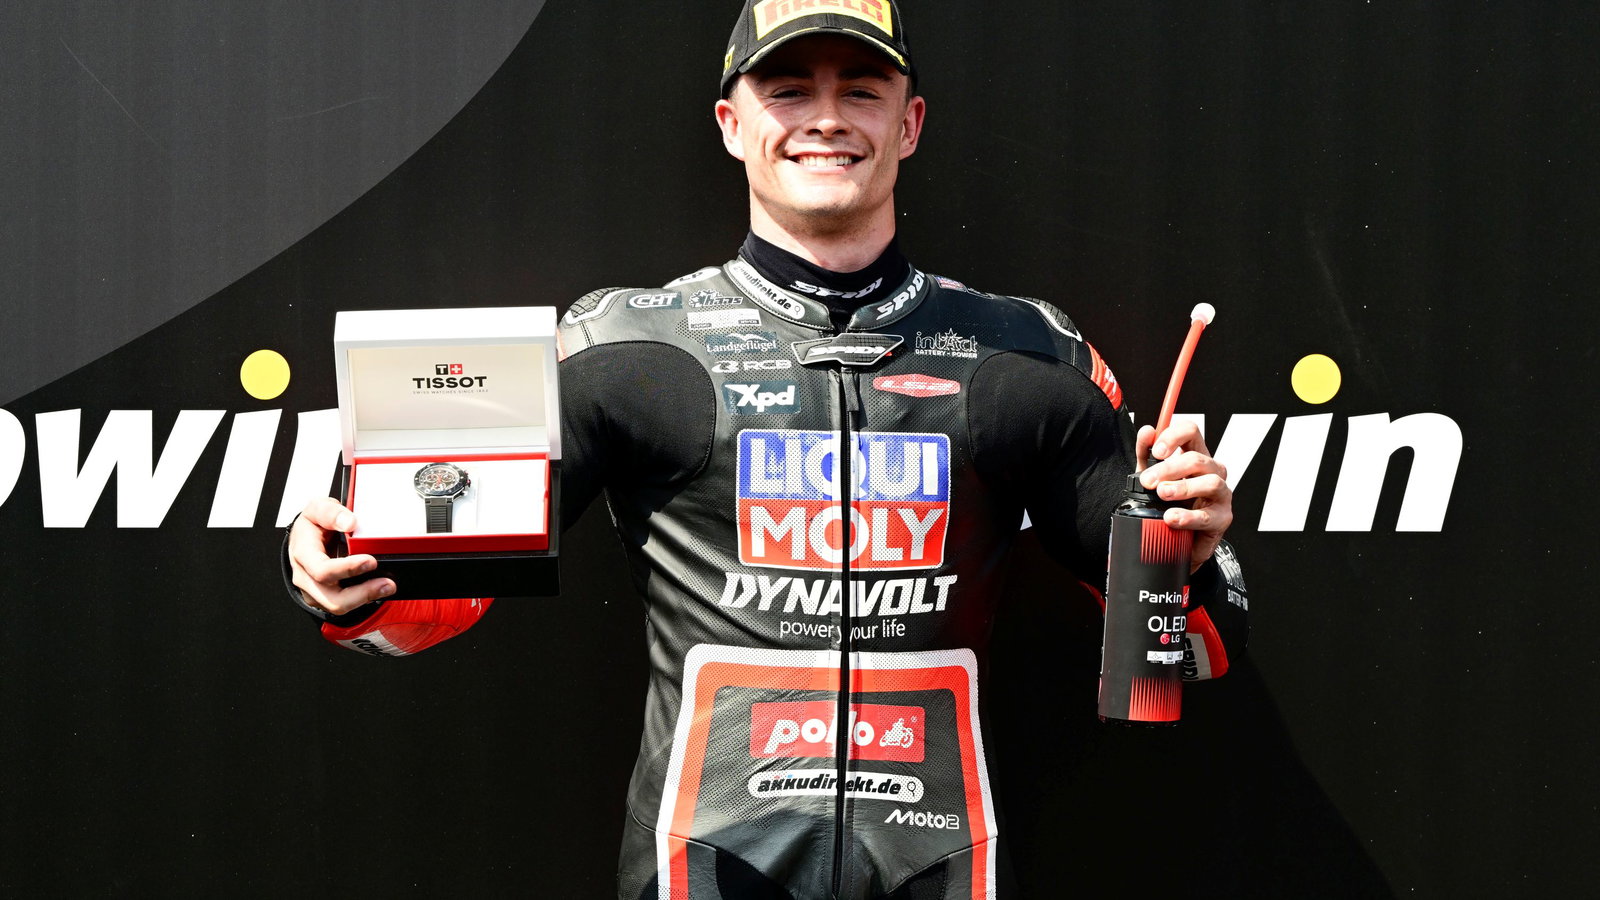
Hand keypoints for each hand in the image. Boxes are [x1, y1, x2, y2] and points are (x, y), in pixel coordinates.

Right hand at [288, 497, 393, 614]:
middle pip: (332, 598)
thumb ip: (331, 512)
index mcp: (303, 554)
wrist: (304, 537)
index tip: (370, 561)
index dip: (347, 569)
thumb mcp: (317, 508)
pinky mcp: (323, 598)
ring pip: (338, 606)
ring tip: (387, 587)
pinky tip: (376, 588)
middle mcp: (305, 576)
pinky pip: (342, 605)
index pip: (322, 570)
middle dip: (362, 593)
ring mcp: (313, 590)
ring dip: (365, 599)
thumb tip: (349, 522)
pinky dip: (362, 599)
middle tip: (386, 582)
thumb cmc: (311, 525)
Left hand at [1135, 420, 1232, 572]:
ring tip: (1162, 494)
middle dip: (1169, 468)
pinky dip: (1188, 516)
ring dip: (1183, 487)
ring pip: (1209, 482)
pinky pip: (1208, 516)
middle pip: (1197, 459)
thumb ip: (1146, 456)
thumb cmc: (1172, 504)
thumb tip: (1146, 432)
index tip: (1157, 450)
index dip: (1174, 436)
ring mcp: (1220, 494)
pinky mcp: (1222, 518)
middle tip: (1148, 481)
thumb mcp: (1154, 477)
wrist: (1182, 541)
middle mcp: (1212, 471)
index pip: (1191, 432)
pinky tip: (1172, 518)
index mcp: (1196, 456)